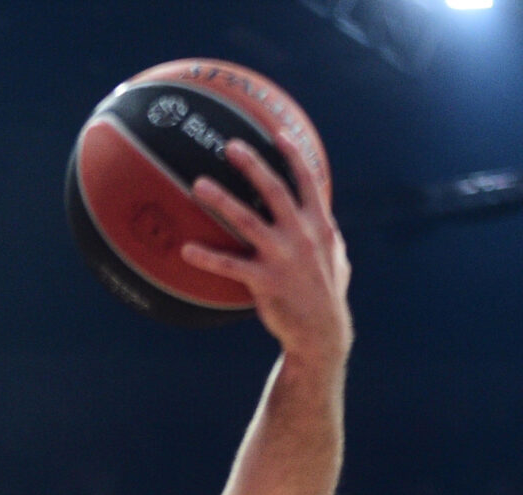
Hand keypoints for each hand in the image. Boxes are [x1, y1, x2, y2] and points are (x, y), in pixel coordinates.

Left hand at [182, 139, 351, 365]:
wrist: (322, 333)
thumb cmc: (327, 293)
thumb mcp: (337, 258)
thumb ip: (328, 233)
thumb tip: (325, 216)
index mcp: (320, 226)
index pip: (308, 182)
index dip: (293, 156)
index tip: (278, 134)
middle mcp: (302, 236)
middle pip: (274, 190)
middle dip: (252, 164)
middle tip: (229, 146)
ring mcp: (282, 258)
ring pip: (246, 221)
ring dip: (221, 200)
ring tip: (198, 185)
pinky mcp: (264, 281)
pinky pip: (230, 266)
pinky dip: (207, 257)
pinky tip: (186, 249)